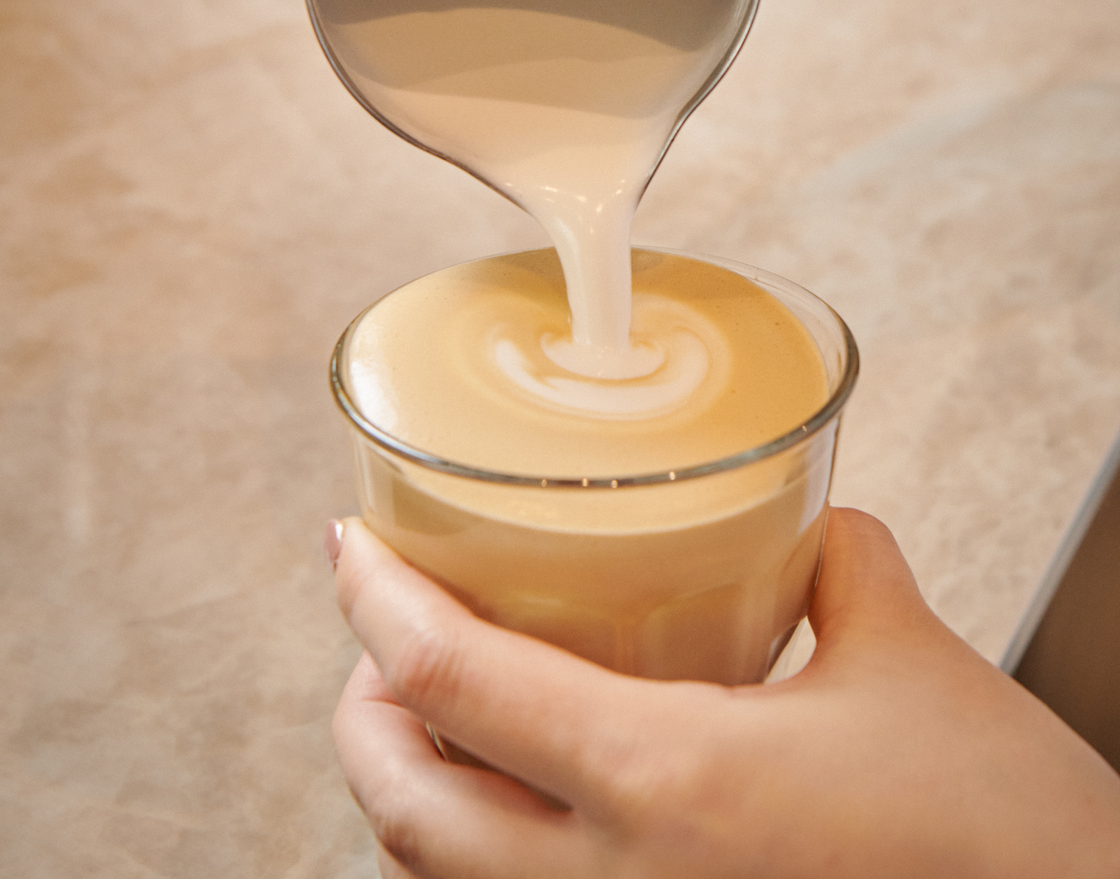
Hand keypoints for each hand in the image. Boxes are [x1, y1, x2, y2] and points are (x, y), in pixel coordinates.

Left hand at [327, 508, 1119, 877]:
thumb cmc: (1001, 838)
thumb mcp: (915, 661)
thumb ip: (841, 567)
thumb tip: (810, 527)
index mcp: (666, 784)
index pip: (453, 682)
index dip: (373, 605)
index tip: (348, 548)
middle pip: (403, 808)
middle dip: (362, 712)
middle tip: (381, 637)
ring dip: (412, 796)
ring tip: (439, 718)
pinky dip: (479, 863)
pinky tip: (528, 814)